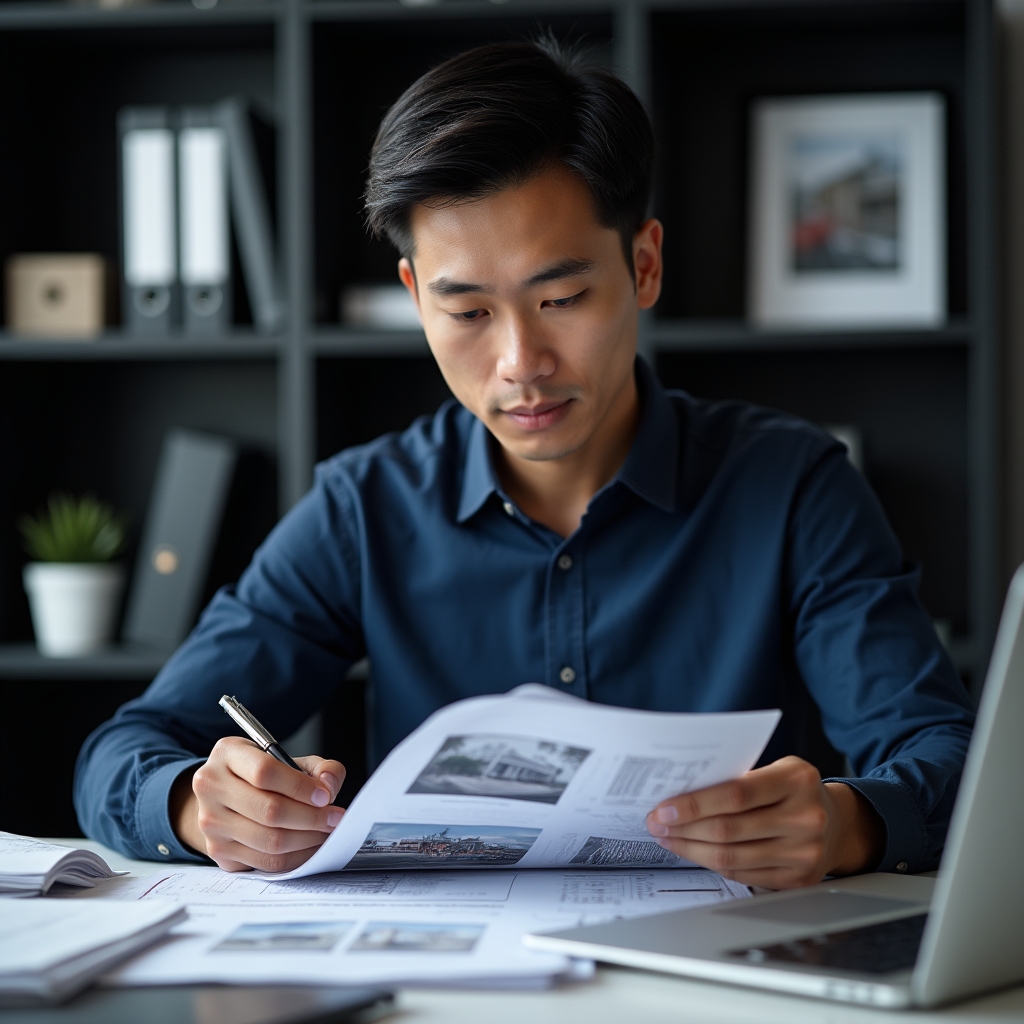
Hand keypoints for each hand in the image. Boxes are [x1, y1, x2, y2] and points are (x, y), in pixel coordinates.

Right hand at [170, 736, 346, 871]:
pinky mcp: (219, 852)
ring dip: (307, 839)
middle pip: (269, 811)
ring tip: (326, 831)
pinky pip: (266, 862)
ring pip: (270, 841)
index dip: (300, 787)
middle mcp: (211, 787)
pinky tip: (311, 846)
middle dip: (311, 817)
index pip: (265, 772)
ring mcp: (211, 823)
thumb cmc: (259, 774)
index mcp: (227, 754)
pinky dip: (296, 857)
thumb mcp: (287, 758)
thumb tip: (329, 784)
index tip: (325, 795)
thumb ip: (318, 766)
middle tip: (335, 817)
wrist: (223, 795)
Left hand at [645, 756, 884, 888]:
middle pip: (729, 829)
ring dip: (691, 848)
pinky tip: (694, 852)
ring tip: (669, 838)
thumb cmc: (794, 790)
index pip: (735, 794)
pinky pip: (743, 874)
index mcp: (796, 780)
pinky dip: (712, 864)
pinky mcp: (798, 879)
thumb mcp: (776, 770)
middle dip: (684, 828)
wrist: (838, 824)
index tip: (664, 807)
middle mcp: (805, 818)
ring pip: (732, 857)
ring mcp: (804, 853)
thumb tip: (681, 792)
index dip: (695, 804)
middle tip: (657, 822)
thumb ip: (738, 778)